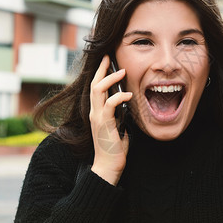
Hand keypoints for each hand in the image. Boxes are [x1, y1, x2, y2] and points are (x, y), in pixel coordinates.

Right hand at [89, 55, 132, 184]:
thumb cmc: (115, 147)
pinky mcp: (104, 123)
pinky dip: (119, 97)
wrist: (108, 165)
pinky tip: (129, 94)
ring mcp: (97, 117)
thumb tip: (128, 104)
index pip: (96, 88)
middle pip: (94, 84)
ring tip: (122, 72)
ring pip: (98, 91)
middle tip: (109, 57)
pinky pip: (110, 105)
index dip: (100, 73)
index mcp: (97, 112)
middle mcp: (94, 112)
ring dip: (110, 79)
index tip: (107, 61)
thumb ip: (119, 114)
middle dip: (101, 69)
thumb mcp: (118, 126)